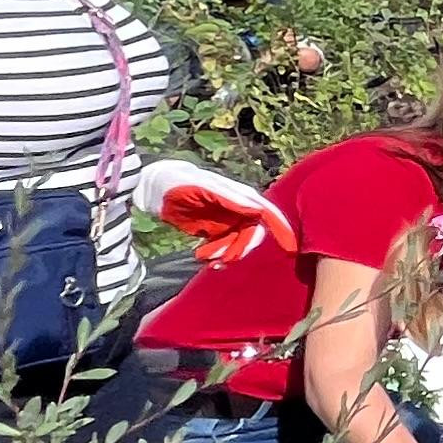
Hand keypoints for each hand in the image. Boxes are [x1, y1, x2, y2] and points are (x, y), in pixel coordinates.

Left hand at [133, 158, 292, 267]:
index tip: (289, 248)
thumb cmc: (175, 182)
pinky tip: (203, 256)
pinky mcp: (216, 229)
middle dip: (240, 249)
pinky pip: (225, 246)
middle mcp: (238, 207)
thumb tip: (256, 210)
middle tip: (220, 260)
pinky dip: (218, 255)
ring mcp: (227, 219)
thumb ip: (229, 197)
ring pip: (239, 243)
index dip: (280, 229)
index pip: (266, 212)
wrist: (153, 186)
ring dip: (226, 254)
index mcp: (238, 194)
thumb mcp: (200, 187)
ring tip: (203, 257)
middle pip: (253, 234)